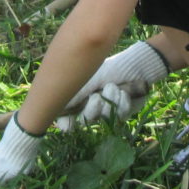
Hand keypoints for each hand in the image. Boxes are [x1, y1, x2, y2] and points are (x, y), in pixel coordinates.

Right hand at [53, 40, 168, 130]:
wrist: (133, 64)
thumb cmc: (108, 69)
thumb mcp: (88, 79)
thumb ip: (73, 95)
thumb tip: (56, 111)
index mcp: (80, 100)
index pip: (67, 120)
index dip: (66, 123)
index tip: (68, 123)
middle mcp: (92, 109)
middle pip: (86, 121)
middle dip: (92, 109)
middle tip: (96, 97)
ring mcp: (108, 112)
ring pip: (104, 118)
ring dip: (108, 101)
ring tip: (112, 86)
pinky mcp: (124, 113)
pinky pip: (120, 115)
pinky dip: (121, 103)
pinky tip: (122, 91)